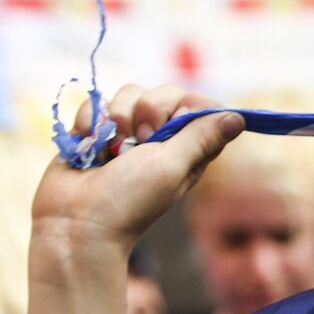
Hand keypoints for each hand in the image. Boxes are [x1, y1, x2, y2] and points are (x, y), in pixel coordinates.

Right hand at [31, 84, 243, 249]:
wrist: (74, 220)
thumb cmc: (129, 199)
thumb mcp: (172, 167)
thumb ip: (201, 138)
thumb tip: (239, 118)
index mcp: (188, 147)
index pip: (200, 103)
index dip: (186, 107)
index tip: (172, 126)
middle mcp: (161, 137)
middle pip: (165, 92)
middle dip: (148, 112)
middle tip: (139, 143)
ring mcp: (128, 131)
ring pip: (130, 92)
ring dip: (117, 118)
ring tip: (112, 151)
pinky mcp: (97, 130)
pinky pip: (98, 102)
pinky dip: (91, 122)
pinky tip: (91, 148)